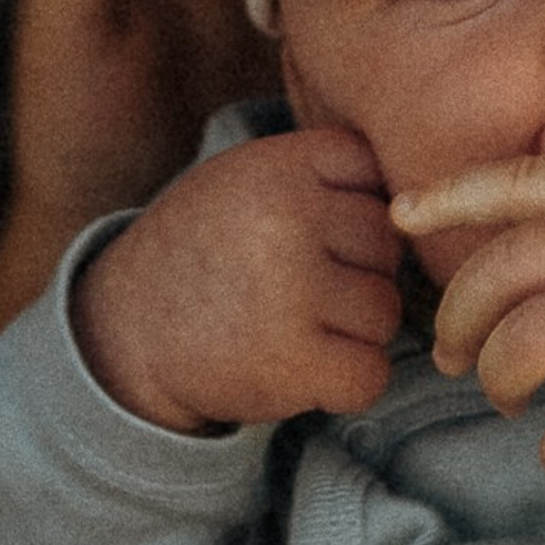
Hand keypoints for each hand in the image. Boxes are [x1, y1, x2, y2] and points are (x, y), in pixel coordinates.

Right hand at [72, 126, 402, 433]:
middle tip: (301, 286)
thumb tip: (417, 202)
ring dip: (353, 329)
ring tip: (295, 323)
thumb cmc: (201, 248)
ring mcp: (294, 289)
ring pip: (385, 310)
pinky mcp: (295, 361)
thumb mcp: (243, 178)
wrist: (127, 328)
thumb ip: (317, 174)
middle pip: (386, 243)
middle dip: (358, 270)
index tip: (312, 230)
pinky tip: (303, 366)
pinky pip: (372, 372)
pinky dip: (347, 380)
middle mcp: (290, 218)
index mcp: (277, 164)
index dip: (352, 206)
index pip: (371, 170)